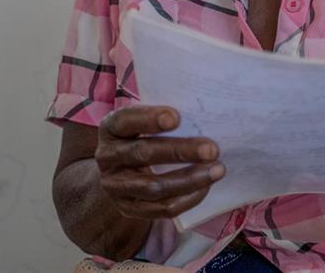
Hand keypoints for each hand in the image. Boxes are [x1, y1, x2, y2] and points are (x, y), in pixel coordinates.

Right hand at [96, 105, 224, 219]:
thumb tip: (203, 115)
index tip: (176, 117)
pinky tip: (206, 187)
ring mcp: (115, 186)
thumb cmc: (143, 134)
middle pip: (143, 154)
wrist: (120, 169)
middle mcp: (107, 157)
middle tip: (211, 149)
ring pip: (153, 186)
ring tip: (217, 170)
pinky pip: (161, 208)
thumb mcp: (144, 121)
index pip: (126, 121)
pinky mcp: (129, 208)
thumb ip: (164, 117)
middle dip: (180, 151)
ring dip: (189, 179)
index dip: (149, 119)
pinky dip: (187, 198)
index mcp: (110, 128)